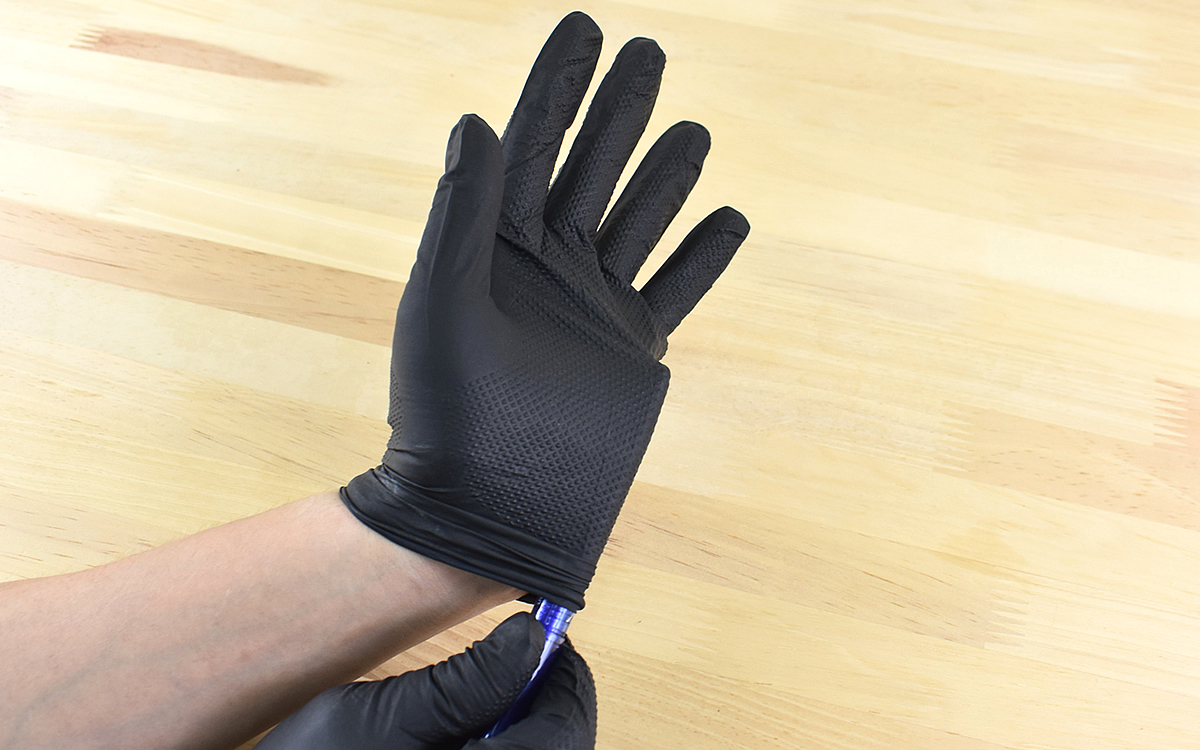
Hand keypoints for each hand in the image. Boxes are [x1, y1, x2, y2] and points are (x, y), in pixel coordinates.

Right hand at [254, 613, 595, 749]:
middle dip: (546, 694)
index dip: (564, 671)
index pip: (564, 722)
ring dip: (526, 719)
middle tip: (516, 653)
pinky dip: (504, 740)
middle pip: (559, 741)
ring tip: (491, 688)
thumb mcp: (381, 717)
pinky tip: (470, 726)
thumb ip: (463, 683)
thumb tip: (529, 636)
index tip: (543, 633)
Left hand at [342, 11, 748, 608]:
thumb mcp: (445, 300)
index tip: (585, 26)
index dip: (559, 84)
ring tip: (689, 128)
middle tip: (649, 52)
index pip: (534, 144)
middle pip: (596, 167)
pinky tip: (727, 217)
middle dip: (620, 109)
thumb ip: (465, 212)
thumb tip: (477, 119)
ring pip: (642, 219)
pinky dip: (705, 255)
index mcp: (498, 245)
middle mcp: (551, 266)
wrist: (484, 507)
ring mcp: (596, 307)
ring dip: (666, 172)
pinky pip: (678, 289)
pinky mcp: (634, 351)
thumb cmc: (445, 410)